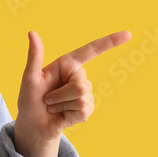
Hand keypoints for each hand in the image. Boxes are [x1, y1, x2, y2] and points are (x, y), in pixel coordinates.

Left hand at [15, 30, 131, 156]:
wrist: (35, 124)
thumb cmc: (29, 99)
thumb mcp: (29, 78)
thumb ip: (34, 56)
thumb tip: (32, 32)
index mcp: (68, 63)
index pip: (92, 50)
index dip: (110, 42)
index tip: (128, 34)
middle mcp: (79, 75)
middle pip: (80, 86)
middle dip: (60, 96)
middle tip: (48, 99)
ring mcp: (86, 92)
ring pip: (82, 99)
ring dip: (62, 106)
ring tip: (53, 107)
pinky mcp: (88, 108)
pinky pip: (84, 111)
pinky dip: (69, 115)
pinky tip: (63, 115)